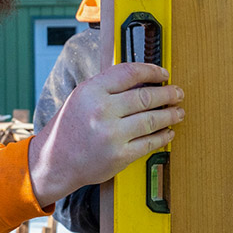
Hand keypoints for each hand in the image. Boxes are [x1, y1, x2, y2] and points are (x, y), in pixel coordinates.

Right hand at [25, 63, 182, 206]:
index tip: (163, 74)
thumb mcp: (81, 97)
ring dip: (170, 115)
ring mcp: (111, 135)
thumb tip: (143, 80)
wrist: (54, 161)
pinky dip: (163, 137)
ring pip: (152, 120)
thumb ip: (108, 87)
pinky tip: (168, 132)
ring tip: (178, 112)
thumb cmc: (69, 128)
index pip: (129, 73)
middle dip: (168, 94)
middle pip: (146, 96)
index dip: (152, 71)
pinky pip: (149, 143)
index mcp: (91, 91)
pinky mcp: (120, 156)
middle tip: (177, 93)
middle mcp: (101, 111)